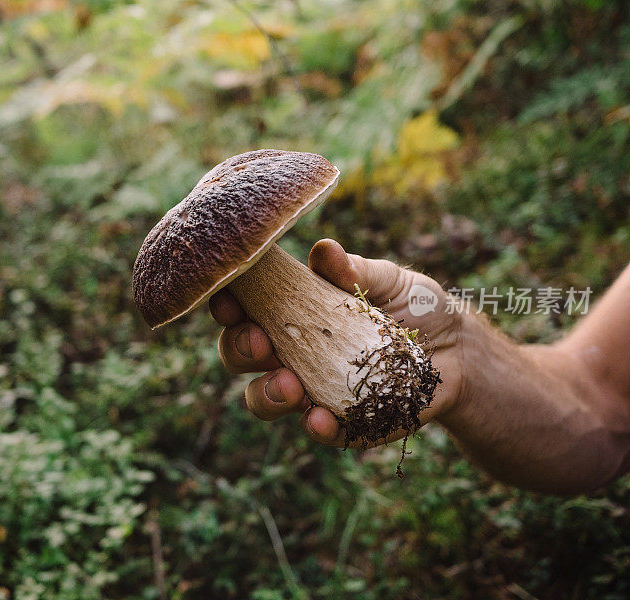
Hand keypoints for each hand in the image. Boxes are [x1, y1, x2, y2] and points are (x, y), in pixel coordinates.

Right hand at [209, 238, 464, 447]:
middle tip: (260, 342)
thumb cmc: (416, 306)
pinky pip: (318, 429)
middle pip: (241, 354)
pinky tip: (320, 418)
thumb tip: (323, 251)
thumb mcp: (389, 280)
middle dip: (241, 349)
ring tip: (289, 386)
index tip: (231, 301)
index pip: (245, 308)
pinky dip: (315, 426)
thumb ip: (355, 269)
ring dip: (267, 394)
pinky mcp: (342, 423)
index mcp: (292, 311)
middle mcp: (291, 352)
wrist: (460, 353)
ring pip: (264, 399)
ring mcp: (312, 390)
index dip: (228, 305)